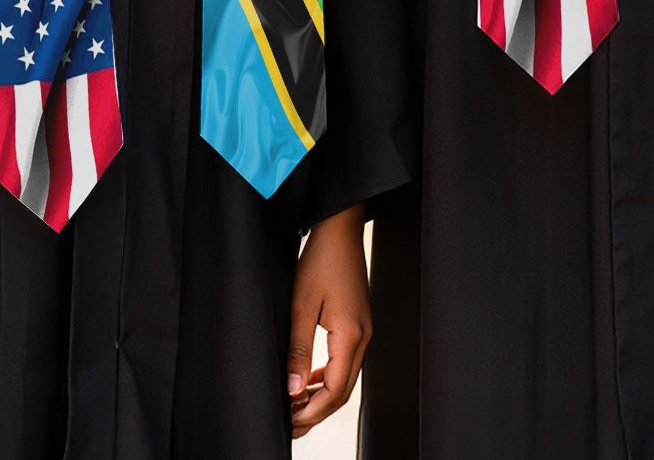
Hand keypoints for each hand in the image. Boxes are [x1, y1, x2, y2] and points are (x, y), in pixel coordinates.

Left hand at [287, 205, 371, 435]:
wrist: (341, 229)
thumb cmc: (322, 260)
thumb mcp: (301, 305)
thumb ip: (298, 351)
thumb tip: (293, 390)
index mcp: (351, 334)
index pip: (335, 390)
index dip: (312, 411)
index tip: (289, 421)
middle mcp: (363, 336)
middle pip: (344, 390)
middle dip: (317, 412)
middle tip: (289, 423)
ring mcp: (364, 329)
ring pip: (346, 378)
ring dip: (322, 397)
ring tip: (295, 407)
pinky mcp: (358, 324)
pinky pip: (346, 361)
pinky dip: (329, 378)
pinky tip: (309, 380)